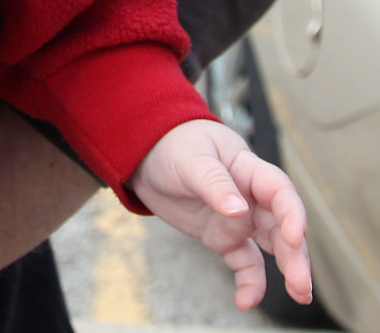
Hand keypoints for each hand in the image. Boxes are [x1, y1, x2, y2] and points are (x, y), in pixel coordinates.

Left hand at [131, 118, 310, 310]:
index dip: (292, 214)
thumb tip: (239, 210)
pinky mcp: (223, 237)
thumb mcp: (190, 159)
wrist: (147, 156)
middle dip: (295, 255)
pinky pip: (244, 262)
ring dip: (287, 270)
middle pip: (281, 226)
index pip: (279, 191)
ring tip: (300, 295)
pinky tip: (246, 302)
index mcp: (247, 169)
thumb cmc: (172, 146)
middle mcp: (251, 197)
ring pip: (271, 247)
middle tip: (302, 284)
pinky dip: (249, 282)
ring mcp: (239, 219)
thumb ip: (214, 183)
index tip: (295, 237)